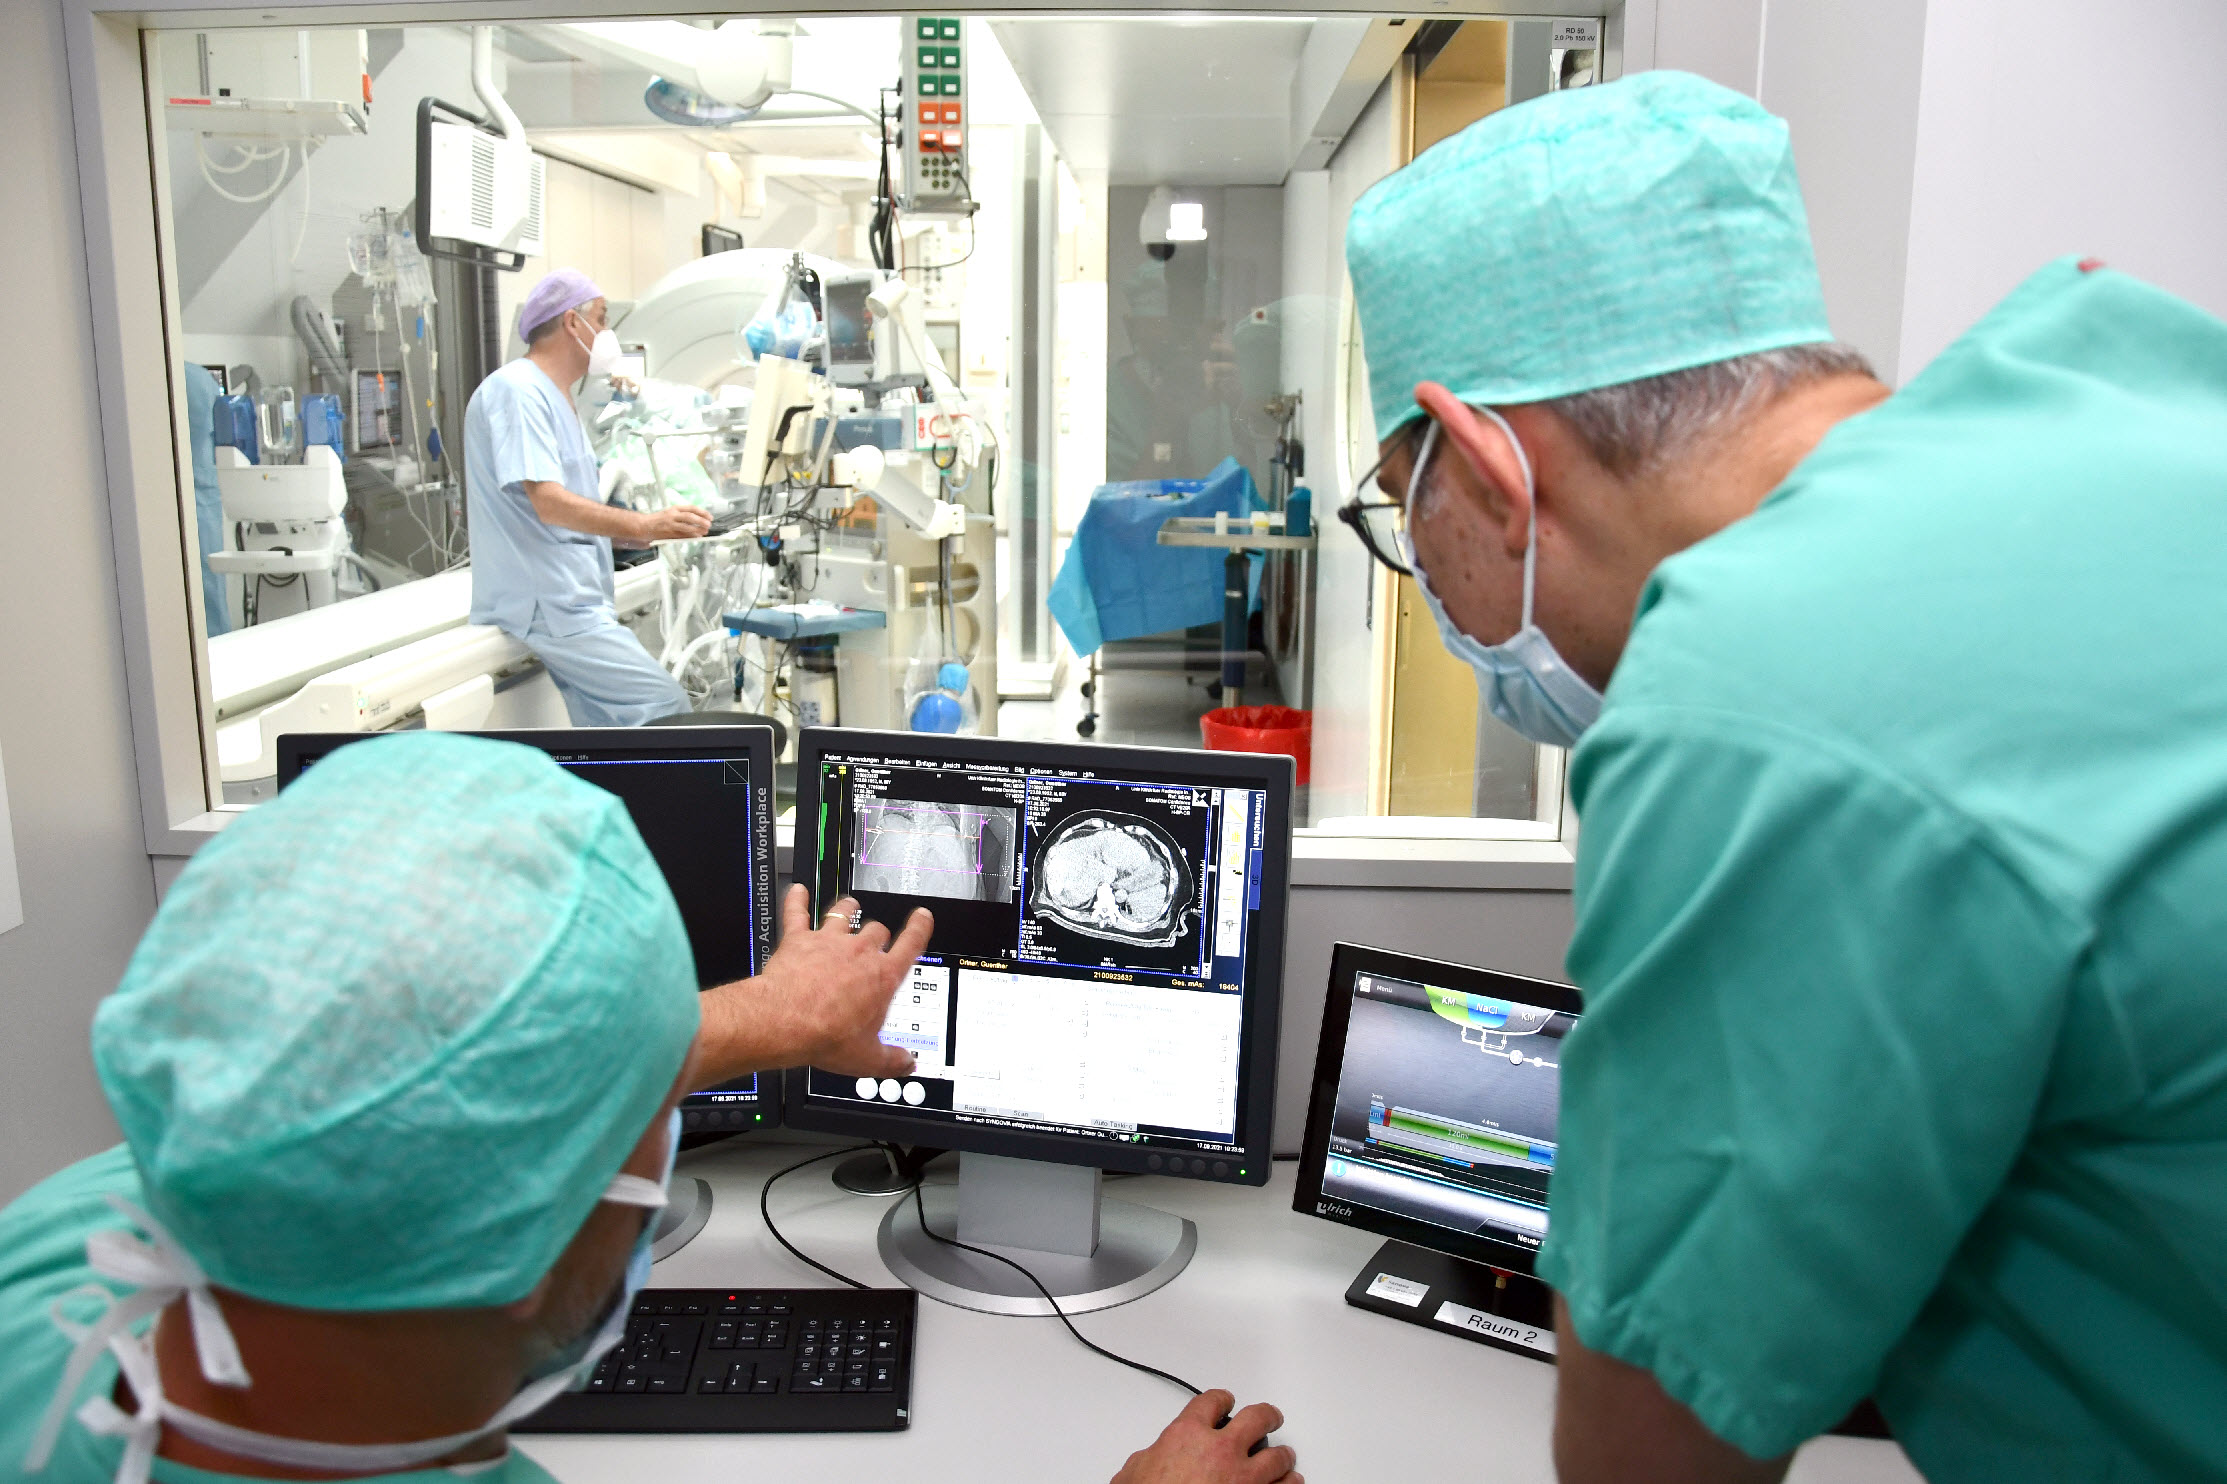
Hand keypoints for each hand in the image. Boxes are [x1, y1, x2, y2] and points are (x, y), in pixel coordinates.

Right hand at [636, 506, 712, 541]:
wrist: (645, 526)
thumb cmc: (659, 519)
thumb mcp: (671, 512)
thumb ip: (683, 514)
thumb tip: (699, 518)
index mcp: (674, 508)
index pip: (691, 508)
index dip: (702, 512)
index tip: (709, 516)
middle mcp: (672, 516)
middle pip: (689, 517)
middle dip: (701, 521)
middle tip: (709, 524)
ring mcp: (671, 525)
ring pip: (687, 527)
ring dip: (698, 530)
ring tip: (705, 531)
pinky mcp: (669, 534)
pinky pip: (682, 535)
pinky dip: (691, 536)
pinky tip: (697, 536)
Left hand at [694, 886, 930, 1084]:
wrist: (786, 1022)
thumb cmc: (826, 1035)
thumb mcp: (867, 1059)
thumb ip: (891, 1059)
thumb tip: (907, 1063)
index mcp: (881, 977)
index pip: (910, 945)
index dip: (919, 928)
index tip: (922, 917)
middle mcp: (858, 952)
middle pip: (876, 929)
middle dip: (878, 932)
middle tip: (877, 936)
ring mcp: (828, 942)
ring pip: (842, 914)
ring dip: (847, 908)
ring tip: (849, 904)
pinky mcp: (798, 940)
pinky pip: (797, 912)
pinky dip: (797, 900)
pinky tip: (796, 890)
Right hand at [1111, 1392, 1298, 1483]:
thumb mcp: (1133, 1473)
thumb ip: (1149, 1457)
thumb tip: (1149, 1460)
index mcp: (1188, 1434)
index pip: (1210, 1402)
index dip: (1220, 1399)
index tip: (1224, 1400)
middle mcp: (1221, 1449)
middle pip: (1256, 1418)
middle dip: (1266, 1416)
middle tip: (1268, 1417)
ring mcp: (1244, 1477)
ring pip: (1277, 1456)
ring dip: (1282, 1454)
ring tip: (1285, 1454)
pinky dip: (1289, 1483)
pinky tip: (1291, 1481)